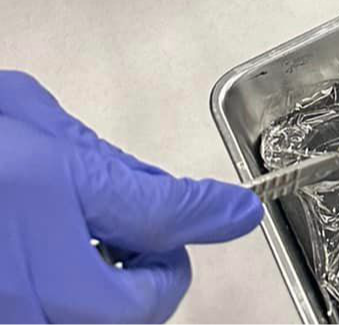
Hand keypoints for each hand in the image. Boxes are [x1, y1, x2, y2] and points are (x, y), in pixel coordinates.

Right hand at [0, 69, 260, 324]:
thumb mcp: (26, 116)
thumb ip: (97, 158)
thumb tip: (155, 185)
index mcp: (45, 193)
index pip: (162, 216)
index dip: (209, 215)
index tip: (234, 214)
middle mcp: (24, 273)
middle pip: (134, 309)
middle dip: (159, 281)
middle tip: (162, 250)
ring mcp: (4, 309)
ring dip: (115, 303)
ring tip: (108, 264)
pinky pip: (45, 322)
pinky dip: (67, 307)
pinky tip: (57, 274)